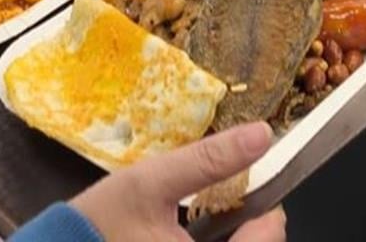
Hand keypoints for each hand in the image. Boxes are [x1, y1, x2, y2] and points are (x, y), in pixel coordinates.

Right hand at [71, 122, 285, 241]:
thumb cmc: (98, 223)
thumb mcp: (150, 182)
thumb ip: (208, 160)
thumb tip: (260, 135)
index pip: (265, 241)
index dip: (267, 217)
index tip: (255, 199)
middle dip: (252, 232)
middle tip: (236, 209)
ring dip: (237, 241)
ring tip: (216, 223)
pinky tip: (193, 239)